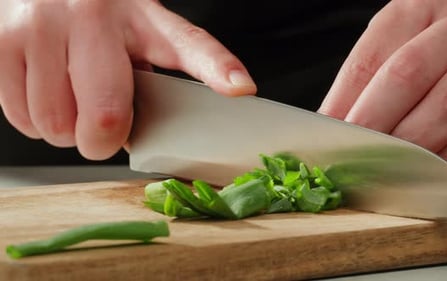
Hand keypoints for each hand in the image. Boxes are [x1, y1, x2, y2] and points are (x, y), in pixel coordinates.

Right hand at [0, 0, 255, 159]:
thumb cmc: (98, 16)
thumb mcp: (140, 33)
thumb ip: (152, 78)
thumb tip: (142, 137)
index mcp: (143, 18)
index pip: (189, 45)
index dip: (218, 68)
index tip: (241, 86)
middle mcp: (92, 16)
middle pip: (104, 116)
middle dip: (103, 140)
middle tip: (102, 123)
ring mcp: (43, 26)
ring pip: (56, 125)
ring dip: (67, 131)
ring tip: (71, 101)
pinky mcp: (3, 41)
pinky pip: (21, 117)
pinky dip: (36, 122)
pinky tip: (46, 95)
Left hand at [319, 0, 446, 168]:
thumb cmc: (430, 52)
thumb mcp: (393, 51)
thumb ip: (364, 83)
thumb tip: (332, 125)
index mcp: (415, 12)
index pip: (371, 58)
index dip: (344, 99)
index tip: (327, 131)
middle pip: (408, 74)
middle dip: (374, 121)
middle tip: (351, 152)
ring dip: (411, 143)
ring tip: (383, 165)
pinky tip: (424, 168)